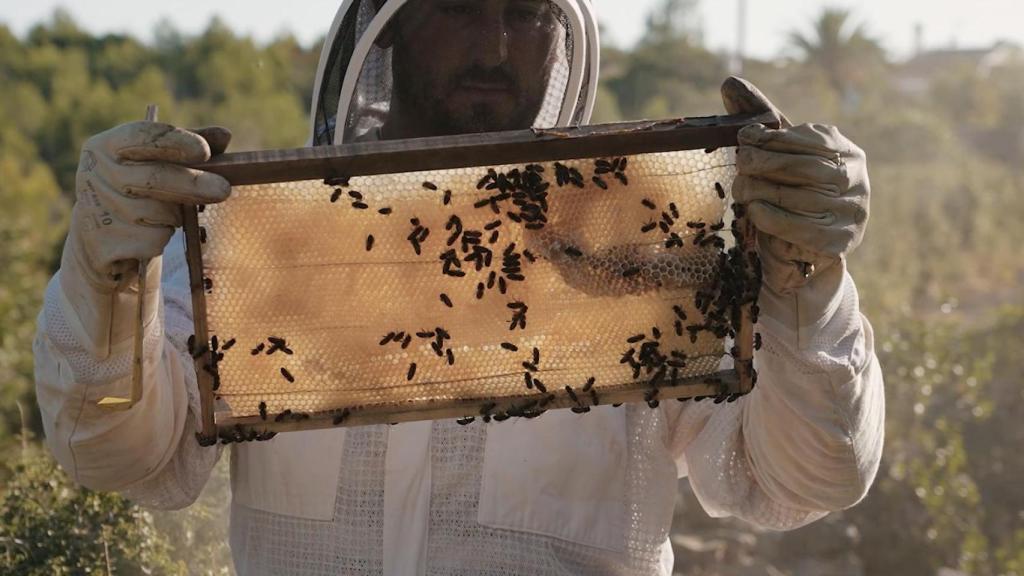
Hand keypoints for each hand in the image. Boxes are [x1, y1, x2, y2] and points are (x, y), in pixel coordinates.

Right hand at [67, 122, 231, 290]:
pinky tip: (151, 234)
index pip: (141, 136)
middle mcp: (94, 174)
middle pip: (153, 177)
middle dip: (192, 183)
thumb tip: (224, 135)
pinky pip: (152, 240)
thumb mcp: (156, 165)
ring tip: (169, 217)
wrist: (100, 241)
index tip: (204, 151)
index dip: (175, 141)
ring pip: (157, 213)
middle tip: (224, 189)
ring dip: (176, 216)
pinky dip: (163, 238)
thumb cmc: (137, 194)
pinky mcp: (103, 243)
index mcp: (106, 147)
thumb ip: (188, 147)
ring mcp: (95, 210)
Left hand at [721, 77, 869, 295]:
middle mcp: (856, 179)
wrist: (802, 247)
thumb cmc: (789, 189)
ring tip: (741, 189)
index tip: (744, 138)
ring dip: (761, 191)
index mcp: (846, 151)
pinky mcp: (839, 242)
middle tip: (740, 163)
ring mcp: (851, 212)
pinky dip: (770, 217)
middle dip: (765, 163)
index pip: (811, 139)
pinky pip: (799, 227)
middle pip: (805, 168)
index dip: (774, 137)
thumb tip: (729, 81)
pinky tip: (753, 210)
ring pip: (799, 197)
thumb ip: (759, 121)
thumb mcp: (778, 154)